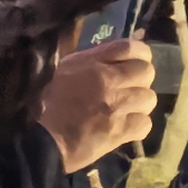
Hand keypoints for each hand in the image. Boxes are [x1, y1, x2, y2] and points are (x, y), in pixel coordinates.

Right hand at [39, 41, 159, 170]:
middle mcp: (109, 80)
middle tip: (129, 89)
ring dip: (139, 104)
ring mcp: (117, 106)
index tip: (135, 62)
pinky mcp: (120, 131)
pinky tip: (125, 128)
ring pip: (149, 98)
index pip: (130, 47)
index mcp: (92, 62)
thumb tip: (109, 58)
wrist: (38, 140)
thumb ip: (88, 62)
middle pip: (146, 72)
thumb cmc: (42, 104)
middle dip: (140, 80)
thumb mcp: (61, 71)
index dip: (139, 54)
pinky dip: (138, 126)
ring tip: (126, 110)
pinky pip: (145, 124)